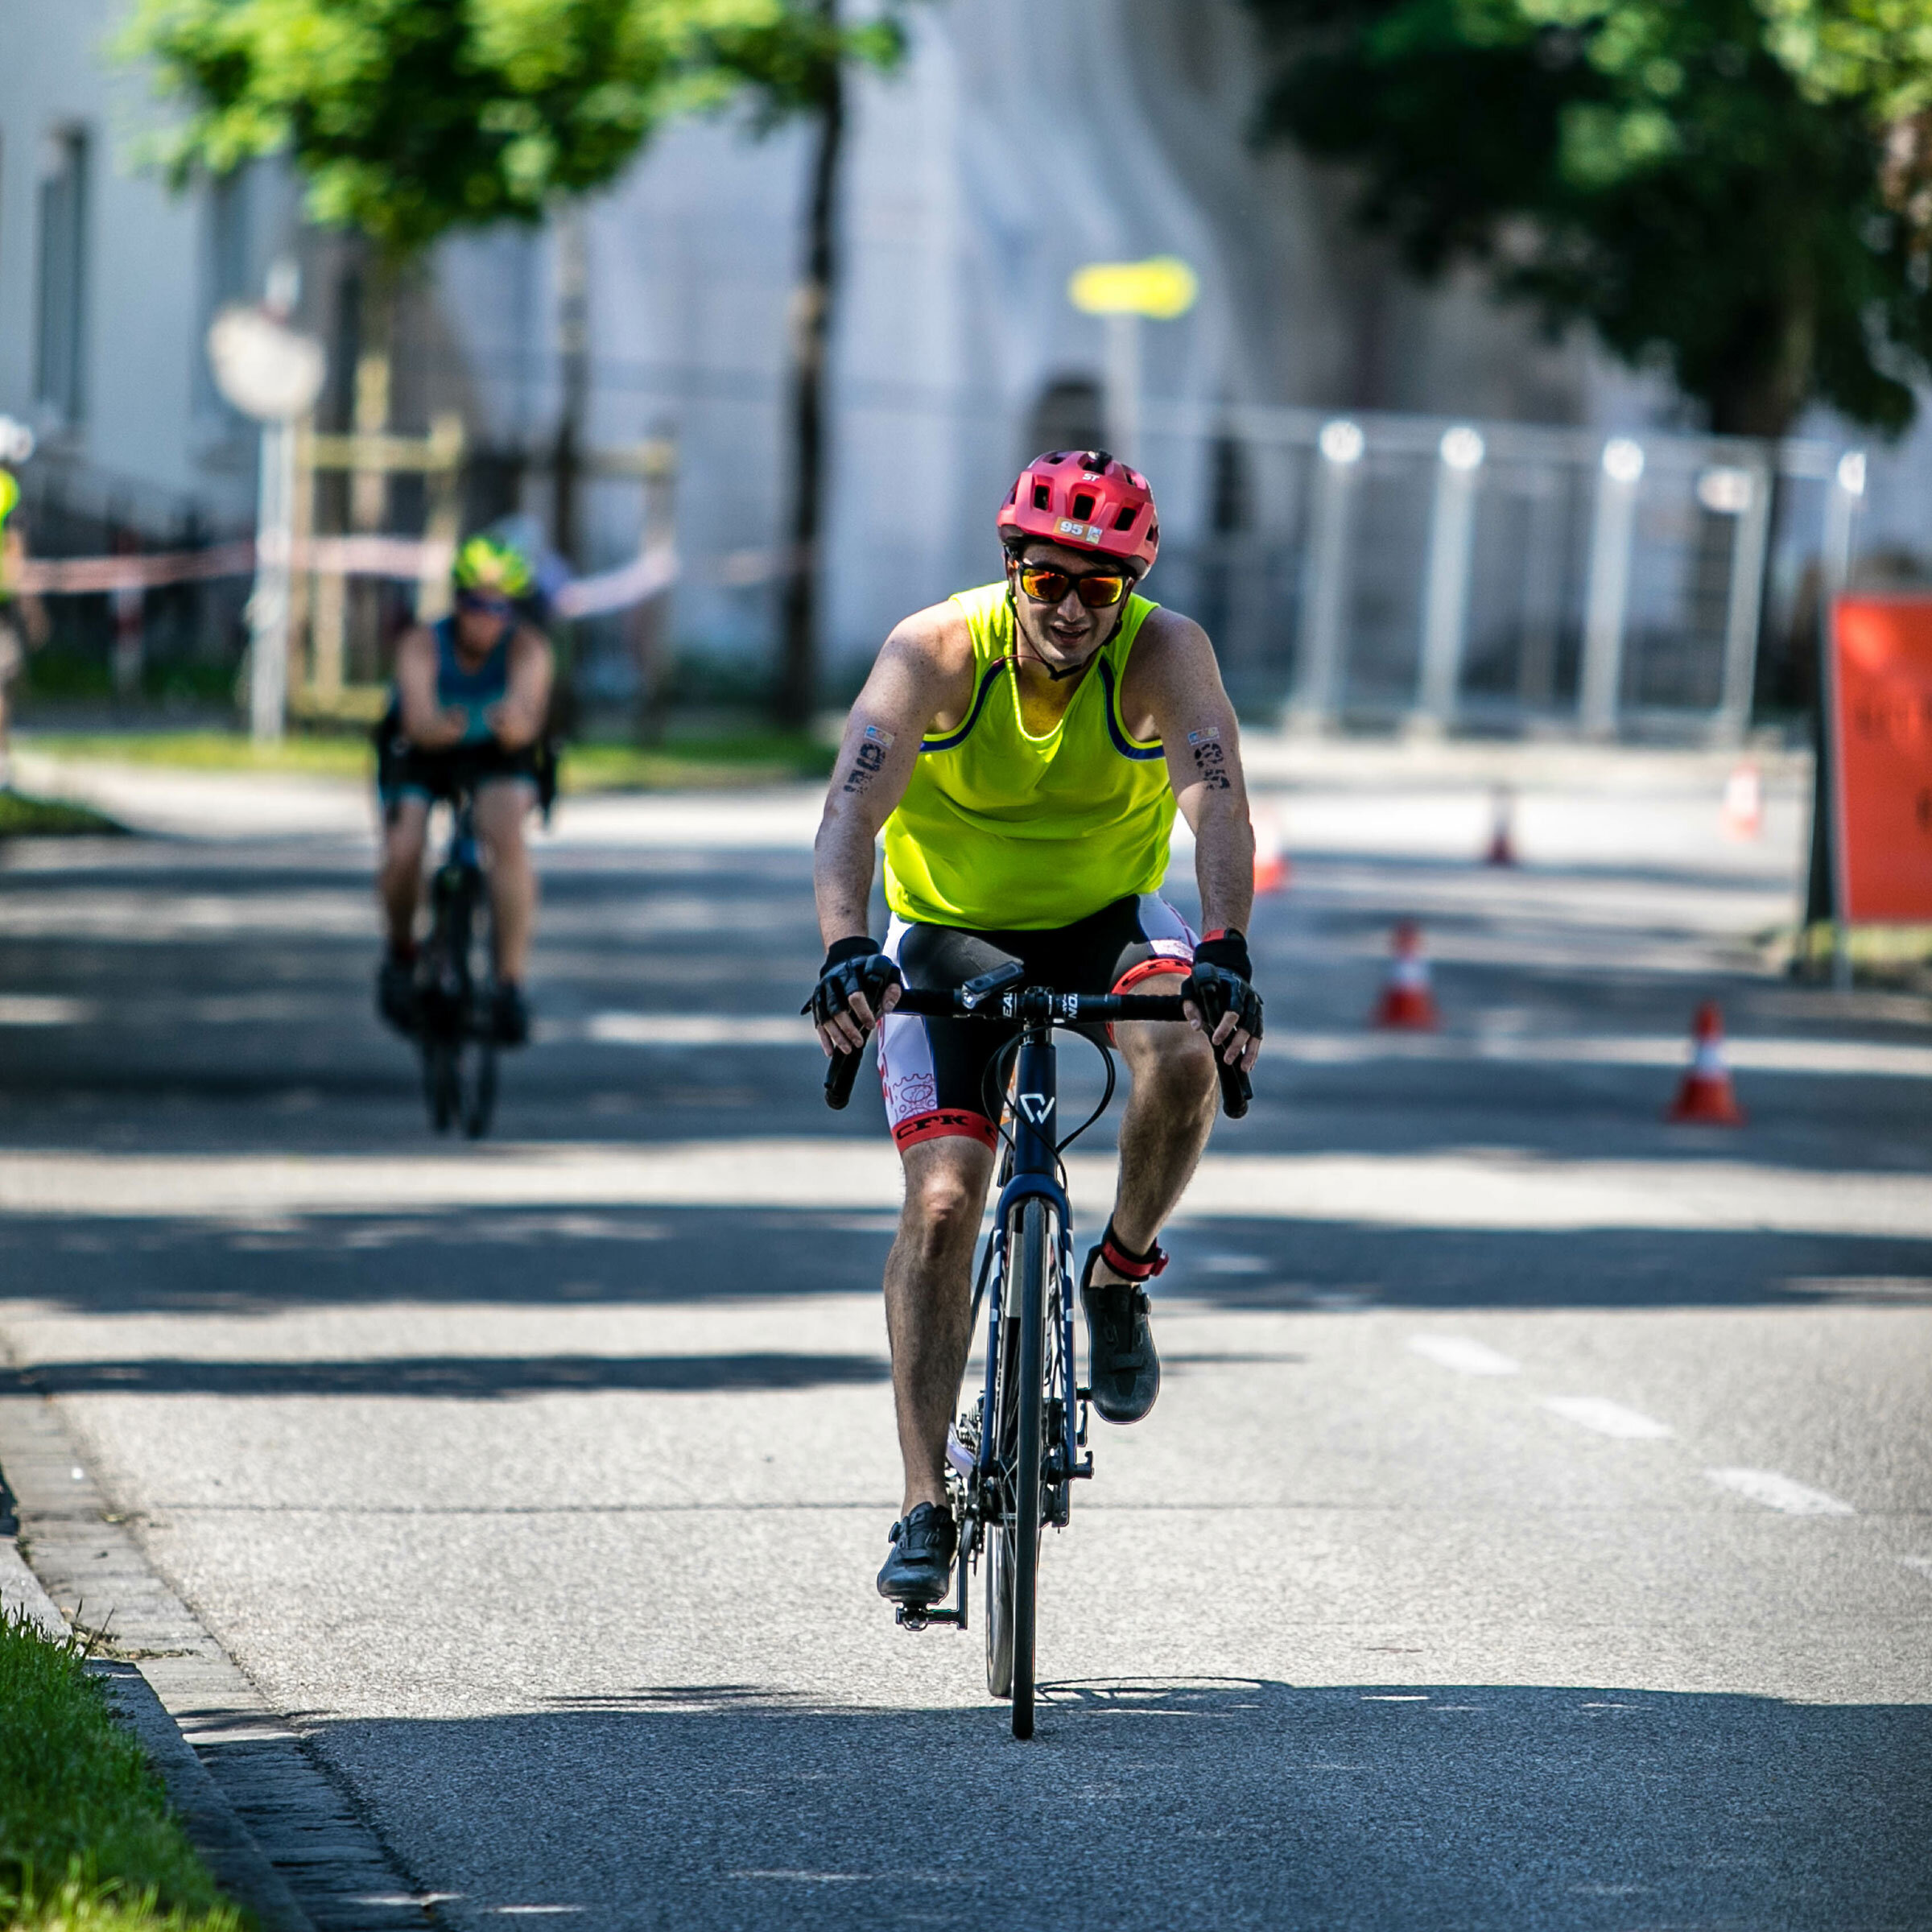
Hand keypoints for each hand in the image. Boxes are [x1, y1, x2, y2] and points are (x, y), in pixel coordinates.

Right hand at [807, 937, 902, 1056]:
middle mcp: (832, 980)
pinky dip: (823, 1037)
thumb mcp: (886, 970)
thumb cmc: (869, 968)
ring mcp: (822, 990)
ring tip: (847, 1049)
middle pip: (836, 1007)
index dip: (862, 1012)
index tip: (871, 1025)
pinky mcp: (816, 1000)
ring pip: (825, 1016)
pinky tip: (830, 1051)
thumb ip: (891, 987)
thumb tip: (887, 1007)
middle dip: (847, 1028)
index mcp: (851, 972)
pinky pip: (818, 1021)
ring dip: (835, 1035)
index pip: (854, 994)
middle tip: (859, 1042)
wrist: (846, 957)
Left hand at [1183, 930, 1262, 1073]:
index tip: (1215, 1040)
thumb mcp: (1193, 987)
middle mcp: (1250, 998)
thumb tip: (1195, 1027)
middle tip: (1227, 1059)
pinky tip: (1248, 1065)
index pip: (1234, 1008)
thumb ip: (1191, 1005)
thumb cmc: (1206, 981)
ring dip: (1250, 1051)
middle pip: (1248, 1023)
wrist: (1225, 971)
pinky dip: (1254, 1051)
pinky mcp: (1257, 1018)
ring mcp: (1256, 1008)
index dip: (1226, 1026)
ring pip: (1256, 1032)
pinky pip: (1258, 1036)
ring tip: (1243, 1068)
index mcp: (1235, 987)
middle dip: (1238, 1043)